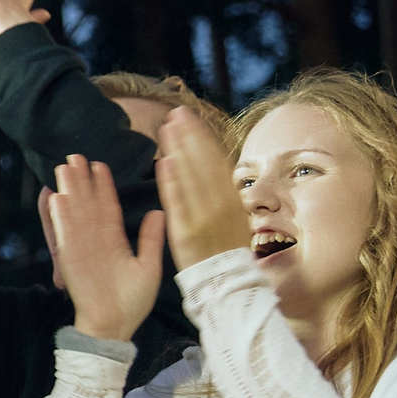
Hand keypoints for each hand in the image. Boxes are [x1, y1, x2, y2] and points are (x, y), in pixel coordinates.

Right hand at [44, 159, 165, 341]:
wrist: (114, 326)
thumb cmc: (132, 302)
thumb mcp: (149, 266)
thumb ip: (151, 238)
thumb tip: (159, 211)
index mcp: (114, 242)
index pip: (108, 207)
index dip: (103, 187)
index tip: (100, 166)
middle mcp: (95, 241)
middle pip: (86, 204)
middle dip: (80, 181)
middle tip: (75, 156)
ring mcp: (81, 249)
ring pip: (74, 214)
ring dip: (68, 191)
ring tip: (63, 167)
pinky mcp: (70, 259)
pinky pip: (64, 234)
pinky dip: (59, 216)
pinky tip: (56, 197)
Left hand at [153, 106, 251, 271]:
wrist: (227, 285)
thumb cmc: (226, 251)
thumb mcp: (232, 217)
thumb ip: (221, 194)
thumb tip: (211, 169)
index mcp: (230, 198)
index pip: (214, 161)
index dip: (201, 138)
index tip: (188, 117)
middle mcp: (220, 203)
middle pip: (203, 163)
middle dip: (190, 136)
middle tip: (175, 112)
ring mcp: (204, 216)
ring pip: (191, 177)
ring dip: (180, 150)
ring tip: (166, 127)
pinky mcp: (188, 231)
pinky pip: (179, 203)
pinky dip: (173, 182)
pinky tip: (164, 161)